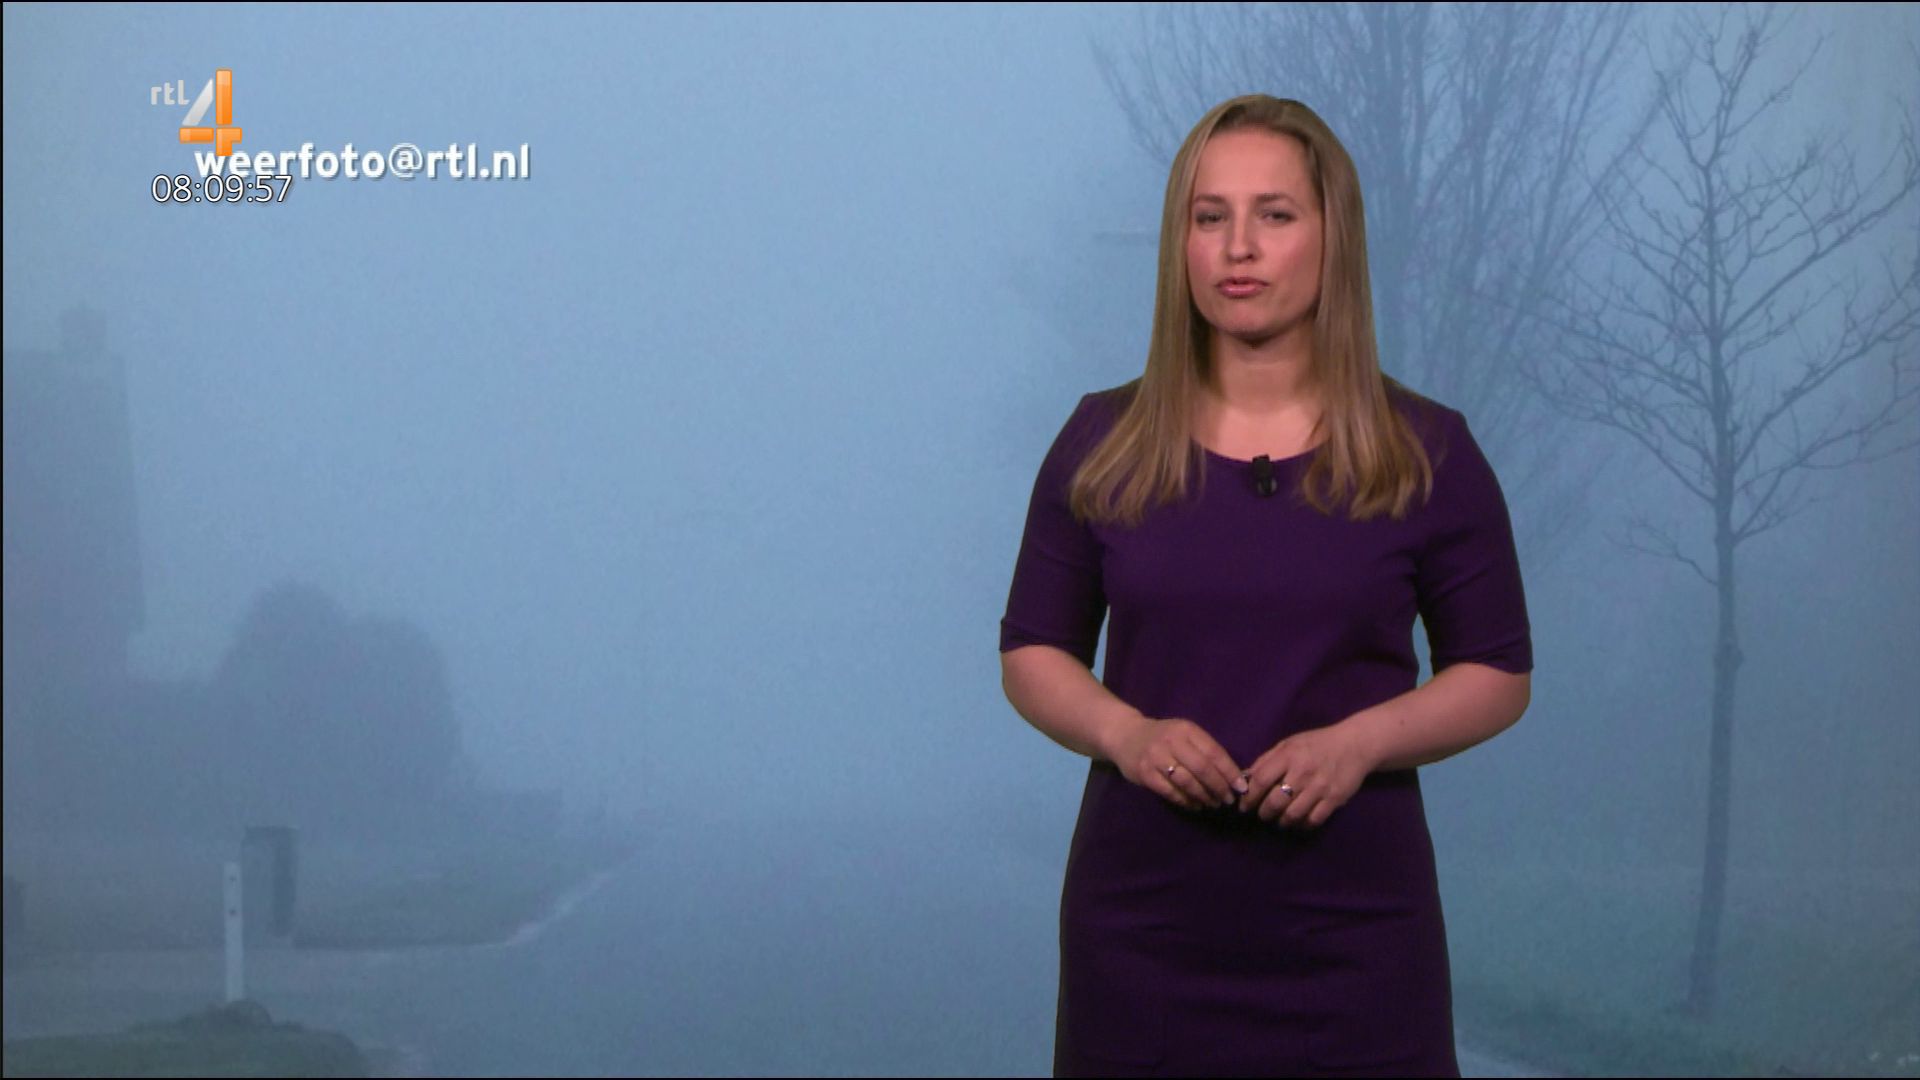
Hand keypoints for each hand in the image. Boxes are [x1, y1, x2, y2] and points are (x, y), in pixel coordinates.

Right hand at [1109, 715, 1245, 811]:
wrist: (1125, 736)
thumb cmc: (1163, 737)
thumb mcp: (1184, 734)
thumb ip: (1205, 750)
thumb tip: (1233, 776)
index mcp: (1186, 730)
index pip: (1213, 752)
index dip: (1230, 772)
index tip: (1242, 787)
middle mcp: (1171, 741)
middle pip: (1201, 768)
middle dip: (1218, 787)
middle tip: (1228, 800)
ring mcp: (1156, 758)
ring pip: (1186, 782)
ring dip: (1203, 796)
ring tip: (1213, 804)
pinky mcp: (1145, 774)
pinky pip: (1170, 792)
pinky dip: (1185, 801)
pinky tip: (1195, 805)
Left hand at [1237, 720, 1376, 827]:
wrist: (1355, 745)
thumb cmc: (1316, 744)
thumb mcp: (1289, 744)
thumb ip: (1266, 760)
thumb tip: (1245, 779)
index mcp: (1289, 755)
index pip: (1262, 780)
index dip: (1249, 796)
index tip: (1244, 806)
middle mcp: (1303, 772)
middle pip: (1275, 802)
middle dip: (1264, 813)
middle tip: (1262, 815)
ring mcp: (1320, 788)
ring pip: (1293, 815)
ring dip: (1281, 822)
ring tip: (1279, 820)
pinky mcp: (1334, 799)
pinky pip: (1313, 820)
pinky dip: (1302, 825)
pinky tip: (1298, 822)